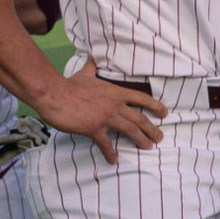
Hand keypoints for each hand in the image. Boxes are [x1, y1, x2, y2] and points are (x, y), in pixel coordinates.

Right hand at [34, 58, 166, 163]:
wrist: (54, 94)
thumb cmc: (69, 84)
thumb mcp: (86, 73)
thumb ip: (93, 68)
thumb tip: (93, 58)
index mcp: (116, 92)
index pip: (141, 98)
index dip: (155, 106)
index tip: (165, 113)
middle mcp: (115, 105)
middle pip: (139, 118)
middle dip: (152, 129)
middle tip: (160, 137)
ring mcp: (105, 117)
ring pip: (130, 130)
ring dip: (141, 140)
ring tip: (148, 147)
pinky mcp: (93, 128)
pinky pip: (106, 144)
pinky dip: (111, 153)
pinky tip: (114, 160)